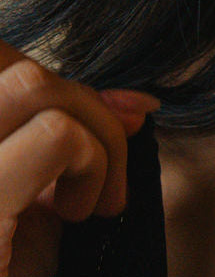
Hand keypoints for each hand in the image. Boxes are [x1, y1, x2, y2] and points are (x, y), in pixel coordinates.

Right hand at [0, 39, 159, 276]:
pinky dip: (92, 162)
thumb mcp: (31, 213)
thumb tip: (138, 101)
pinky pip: (52, 134)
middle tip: (106, 173)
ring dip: (91, 133)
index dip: (71, 81)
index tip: (126, 121)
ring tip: (92, 200)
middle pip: (11, 61)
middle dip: (85, 101)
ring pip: (32, 84)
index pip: (0, 60)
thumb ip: (67, 151)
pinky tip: (84, 216)